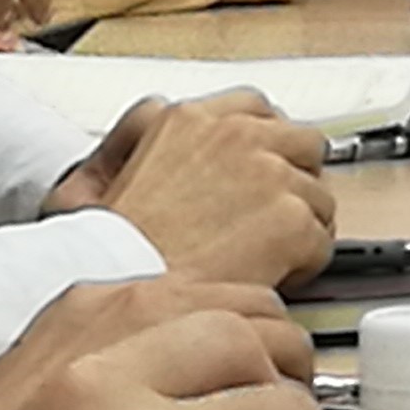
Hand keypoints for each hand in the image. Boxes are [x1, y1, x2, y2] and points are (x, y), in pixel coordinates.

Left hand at [0, 280, 323, 409]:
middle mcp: (132, 364)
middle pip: (270, 339)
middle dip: (291, 384)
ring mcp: (107, 313)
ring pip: (234, 296)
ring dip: (259, 337)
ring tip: (256, 383)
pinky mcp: (84, 295)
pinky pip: (178, 286)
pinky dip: (204, 314)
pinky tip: (201, 352)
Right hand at [43, 92, 333, 290]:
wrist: (115, 301)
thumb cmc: (100, 258)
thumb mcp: (88, 180)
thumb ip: (128, 136)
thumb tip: (154, 115)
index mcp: (189, 121)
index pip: (254, 109)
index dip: (260, 146)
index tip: (258, 169)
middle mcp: (235, 136)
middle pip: (301, 142)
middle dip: (291, 179)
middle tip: (268, 218)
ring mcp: (268, 174)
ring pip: (317, 193)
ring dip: (299, 224)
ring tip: (264, 255)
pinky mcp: (289, 219)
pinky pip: (321, 239)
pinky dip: (304, 263)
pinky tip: (269, 278)